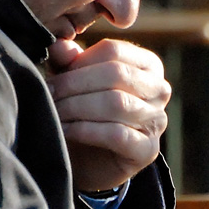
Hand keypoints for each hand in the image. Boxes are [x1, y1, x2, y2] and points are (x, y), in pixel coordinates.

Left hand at [45, 38, 170, 191]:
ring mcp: (157, 120)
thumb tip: (58, 45)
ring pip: (116, 103)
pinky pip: (117, 134)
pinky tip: (66, 131)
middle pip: (116, 74)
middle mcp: (159, 90)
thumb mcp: (72, 81)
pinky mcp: (148, 150)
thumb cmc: (83, 112)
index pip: (113, 51)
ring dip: (77, 107)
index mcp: (147, 65)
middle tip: (49, 94)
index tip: (52, 77)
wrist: (88, 162)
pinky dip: (86, 131)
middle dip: (75, 85)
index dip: (78, 62)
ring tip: (55, 113)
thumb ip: (66, 61)